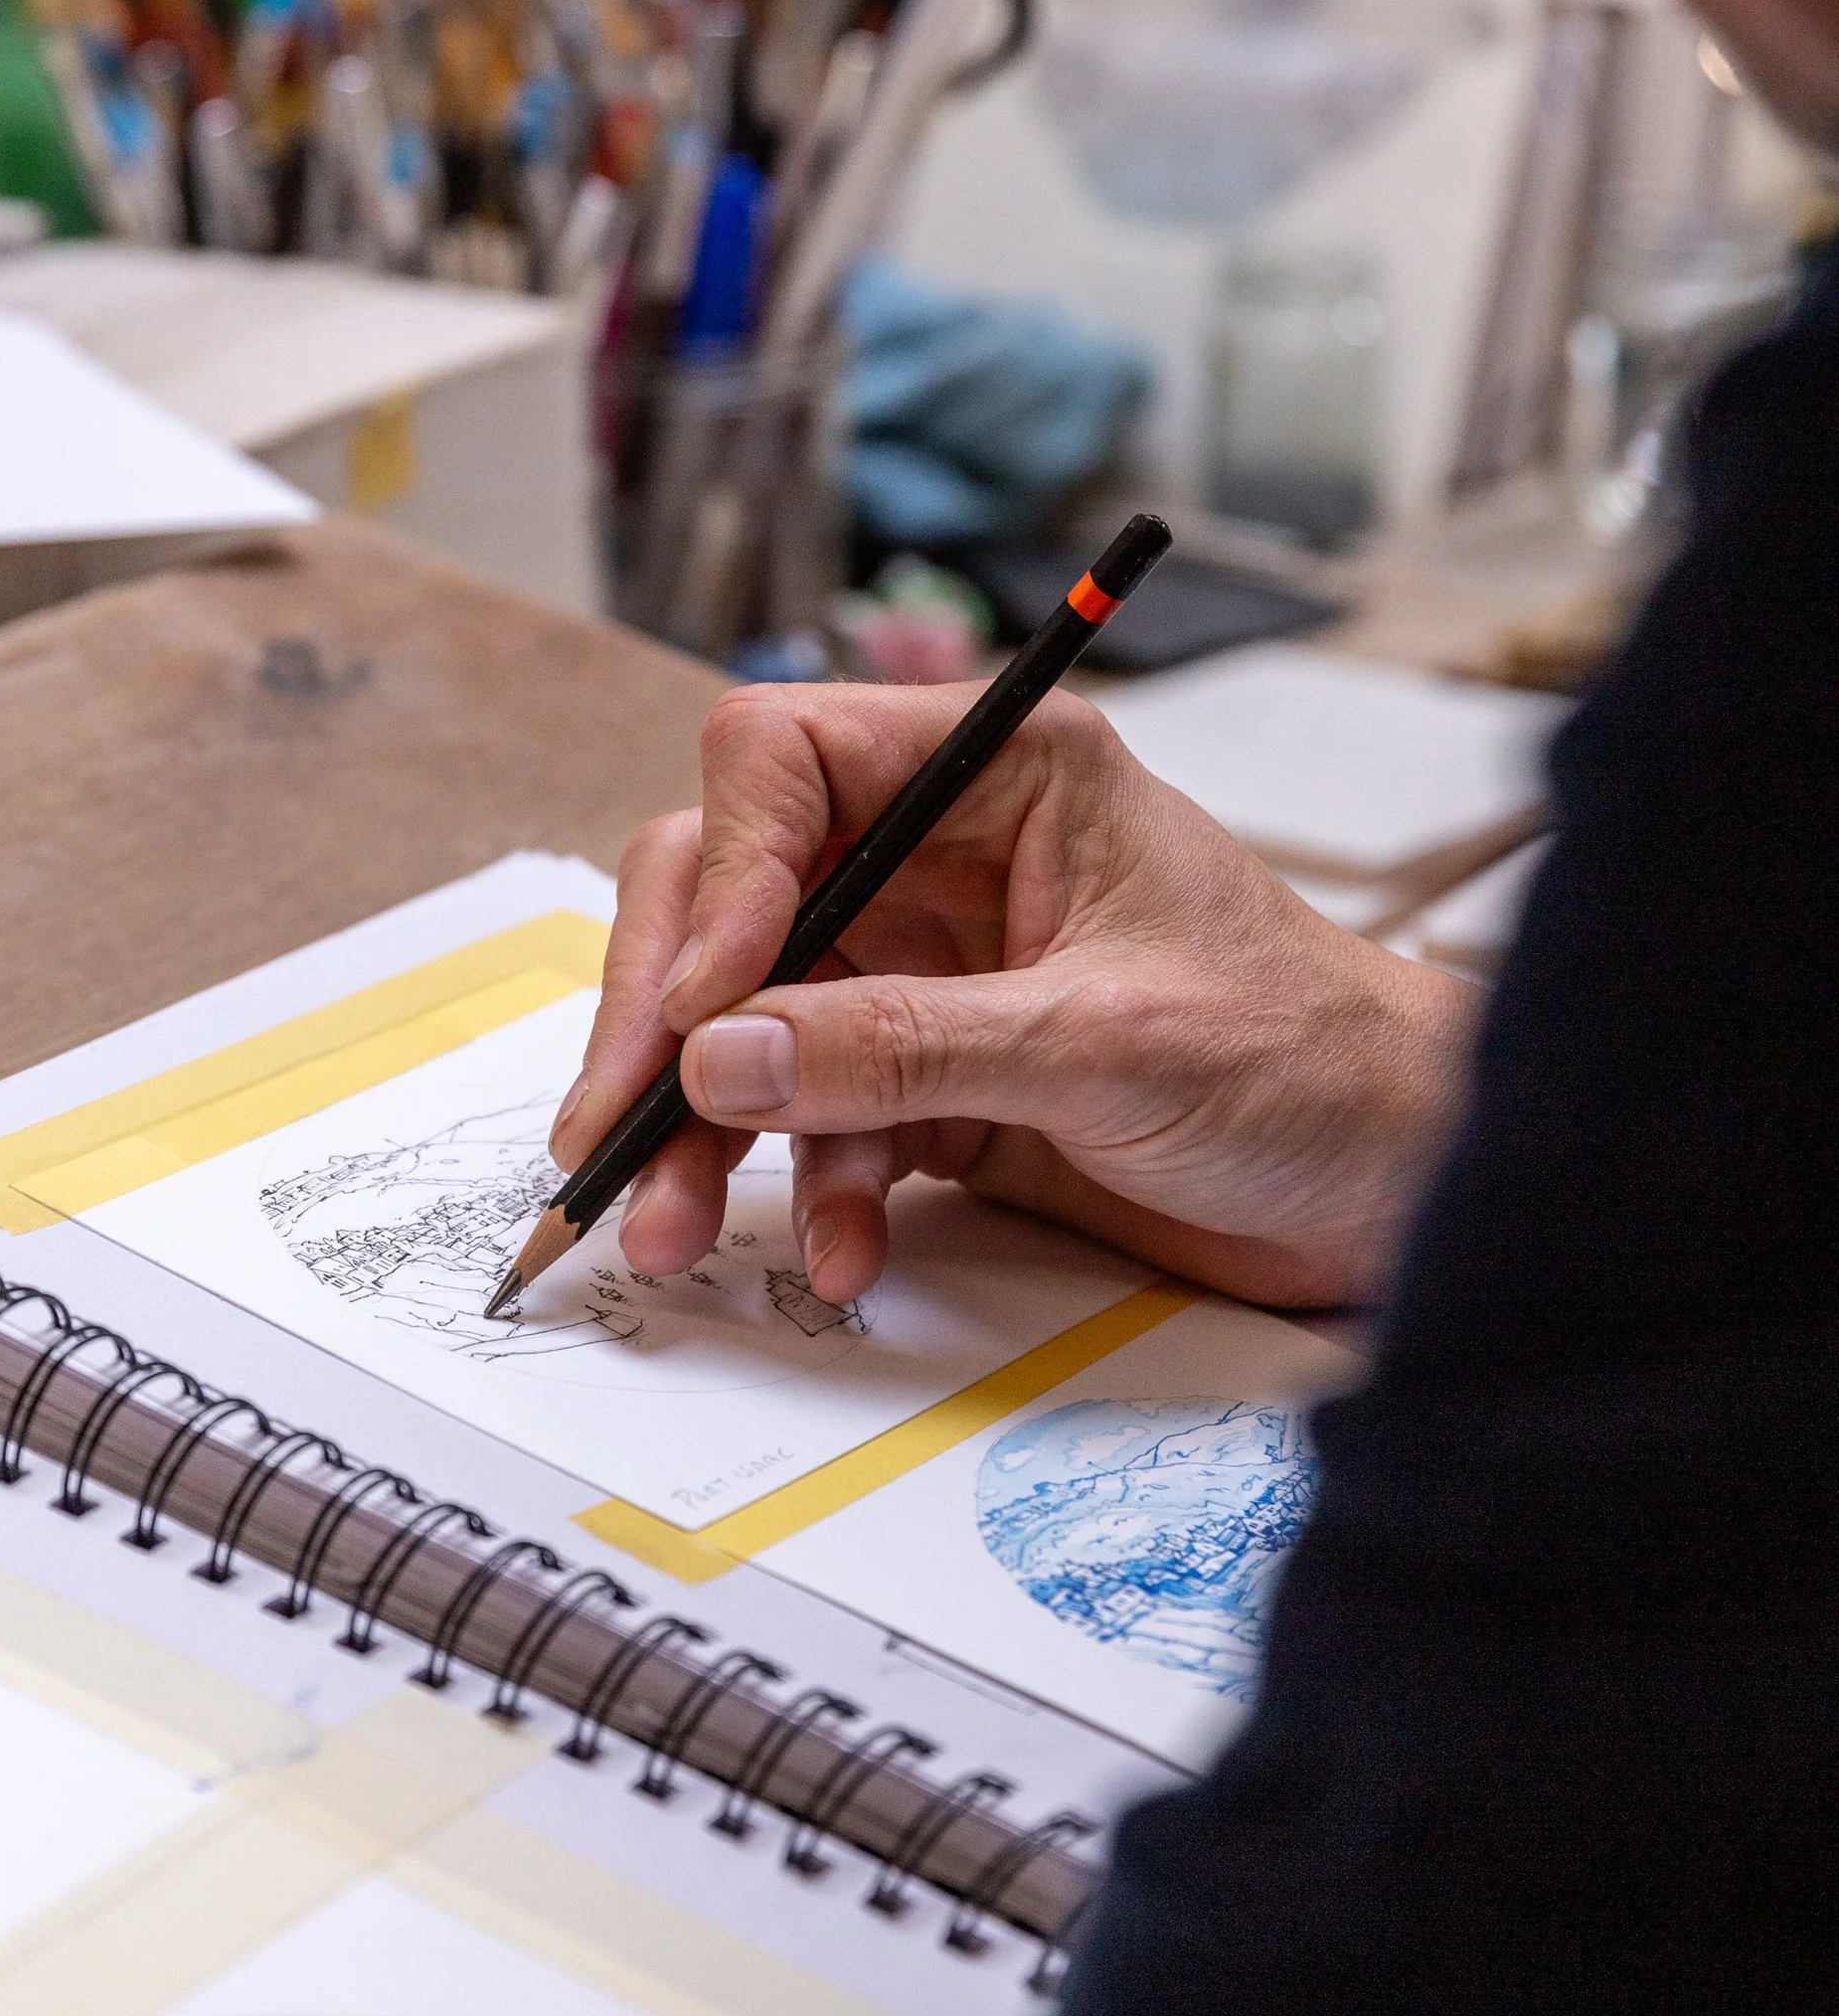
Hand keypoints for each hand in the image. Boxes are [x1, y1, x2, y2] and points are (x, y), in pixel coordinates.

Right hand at [553, 680, 1478, 1312]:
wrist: (1397, 1186)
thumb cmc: (1309, 1061)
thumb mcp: (1102, 1045)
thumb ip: (904, 1046)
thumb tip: (720, 1052)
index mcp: (1001, 774)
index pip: (786, 759)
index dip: (723, 875)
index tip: (702, 1007)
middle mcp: (946, 853)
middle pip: (732, 894)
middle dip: (666, 1022)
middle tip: (616, 1134)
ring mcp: (929, 968)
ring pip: (749, 1021)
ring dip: (707, 1131)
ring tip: (677, 1233)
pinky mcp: (932, 1077)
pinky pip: (812, 1116)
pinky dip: (804, 1189)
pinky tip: (840, 1256)